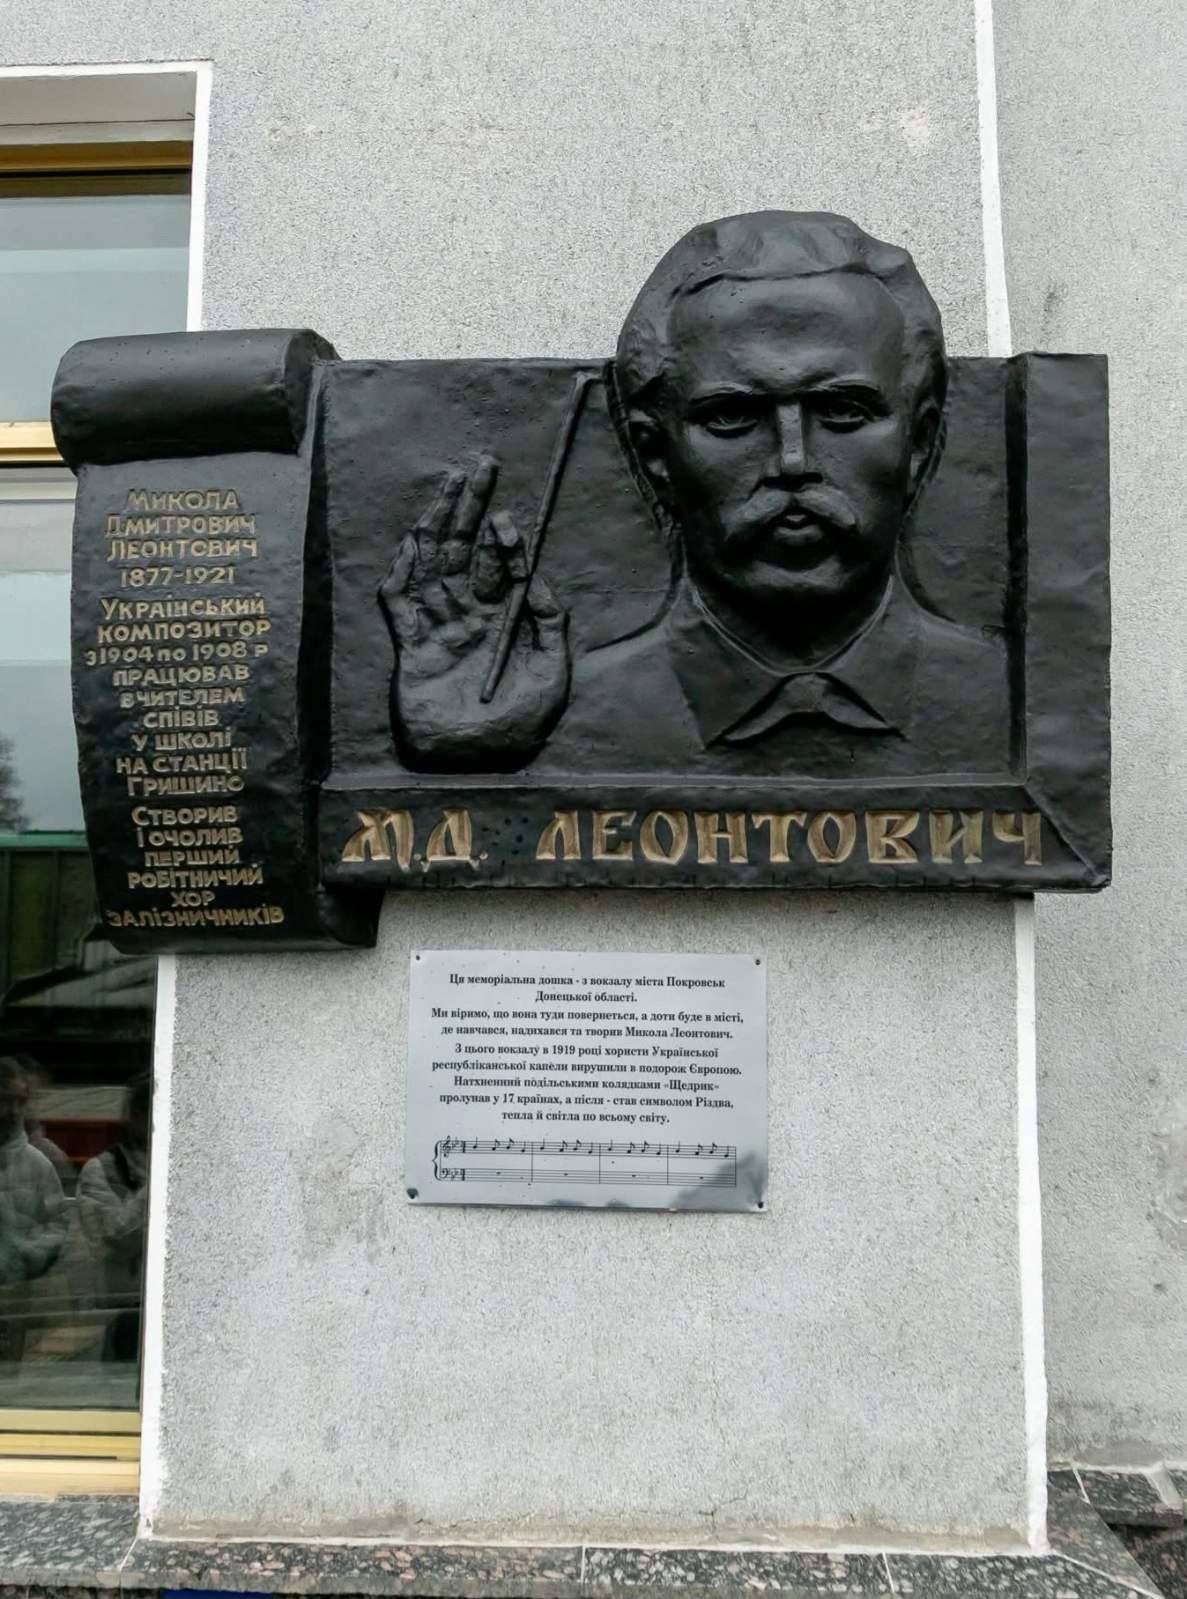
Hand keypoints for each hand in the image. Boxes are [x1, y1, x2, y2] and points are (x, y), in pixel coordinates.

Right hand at [379, 454, 569, 769]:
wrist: (475, 764)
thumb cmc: (518, 725)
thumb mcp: (552, 674)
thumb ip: (551, 625)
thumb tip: (540, 578)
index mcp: (503, 622)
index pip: (503, 567)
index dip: (506, 540)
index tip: (508, 516)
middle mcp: (469, 618)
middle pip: (467, 552)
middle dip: (472, 509)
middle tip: (479, 467)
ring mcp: (438, 629)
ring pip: (434, 566)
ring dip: (439, 526)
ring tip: (446, 487)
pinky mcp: (411, 648)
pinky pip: (400, 605)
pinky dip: (403, 574)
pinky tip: (411, 545)